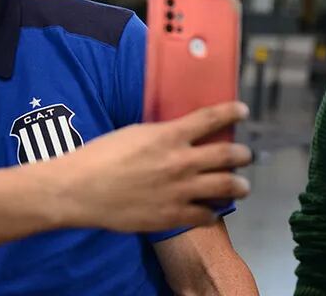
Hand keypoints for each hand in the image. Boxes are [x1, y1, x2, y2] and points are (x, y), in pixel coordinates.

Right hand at [46, 102, 251, 232]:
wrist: (81, 189)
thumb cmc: (100, 156)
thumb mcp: (133, 134)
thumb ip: (160, 136)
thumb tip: (176, 137)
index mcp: (168, 136)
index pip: (210, 119)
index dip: (230, 112)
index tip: (242, 110)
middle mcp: (181, 162)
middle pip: (227, 155)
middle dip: (241, 155)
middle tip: (245, 155)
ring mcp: (180, 191)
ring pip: (226, 187)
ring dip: (238, 185)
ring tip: (242, 186)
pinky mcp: (173, 215)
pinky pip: (206, 215)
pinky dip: (212, 212)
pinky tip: (211, 211)